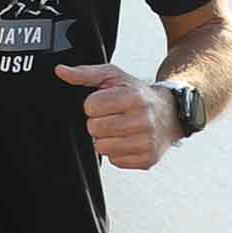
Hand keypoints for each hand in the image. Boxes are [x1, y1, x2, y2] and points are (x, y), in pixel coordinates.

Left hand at [55, 64, 177, 170]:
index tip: (105, 103)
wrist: (170, 113)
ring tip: (119, 129)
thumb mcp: (114, 76)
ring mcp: (147, 142)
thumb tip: (61, 71)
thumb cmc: (139, 94)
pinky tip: (128, 140)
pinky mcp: (148, 159)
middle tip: (112, 117)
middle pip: (95, 129)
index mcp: (134, 97)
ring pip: (102, 148)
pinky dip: (117, 152)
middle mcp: (143, 120)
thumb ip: (85, 73)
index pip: (91, 107)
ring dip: (106, 139)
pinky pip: (115, 161)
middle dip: (98, 122)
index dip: (93, 105)